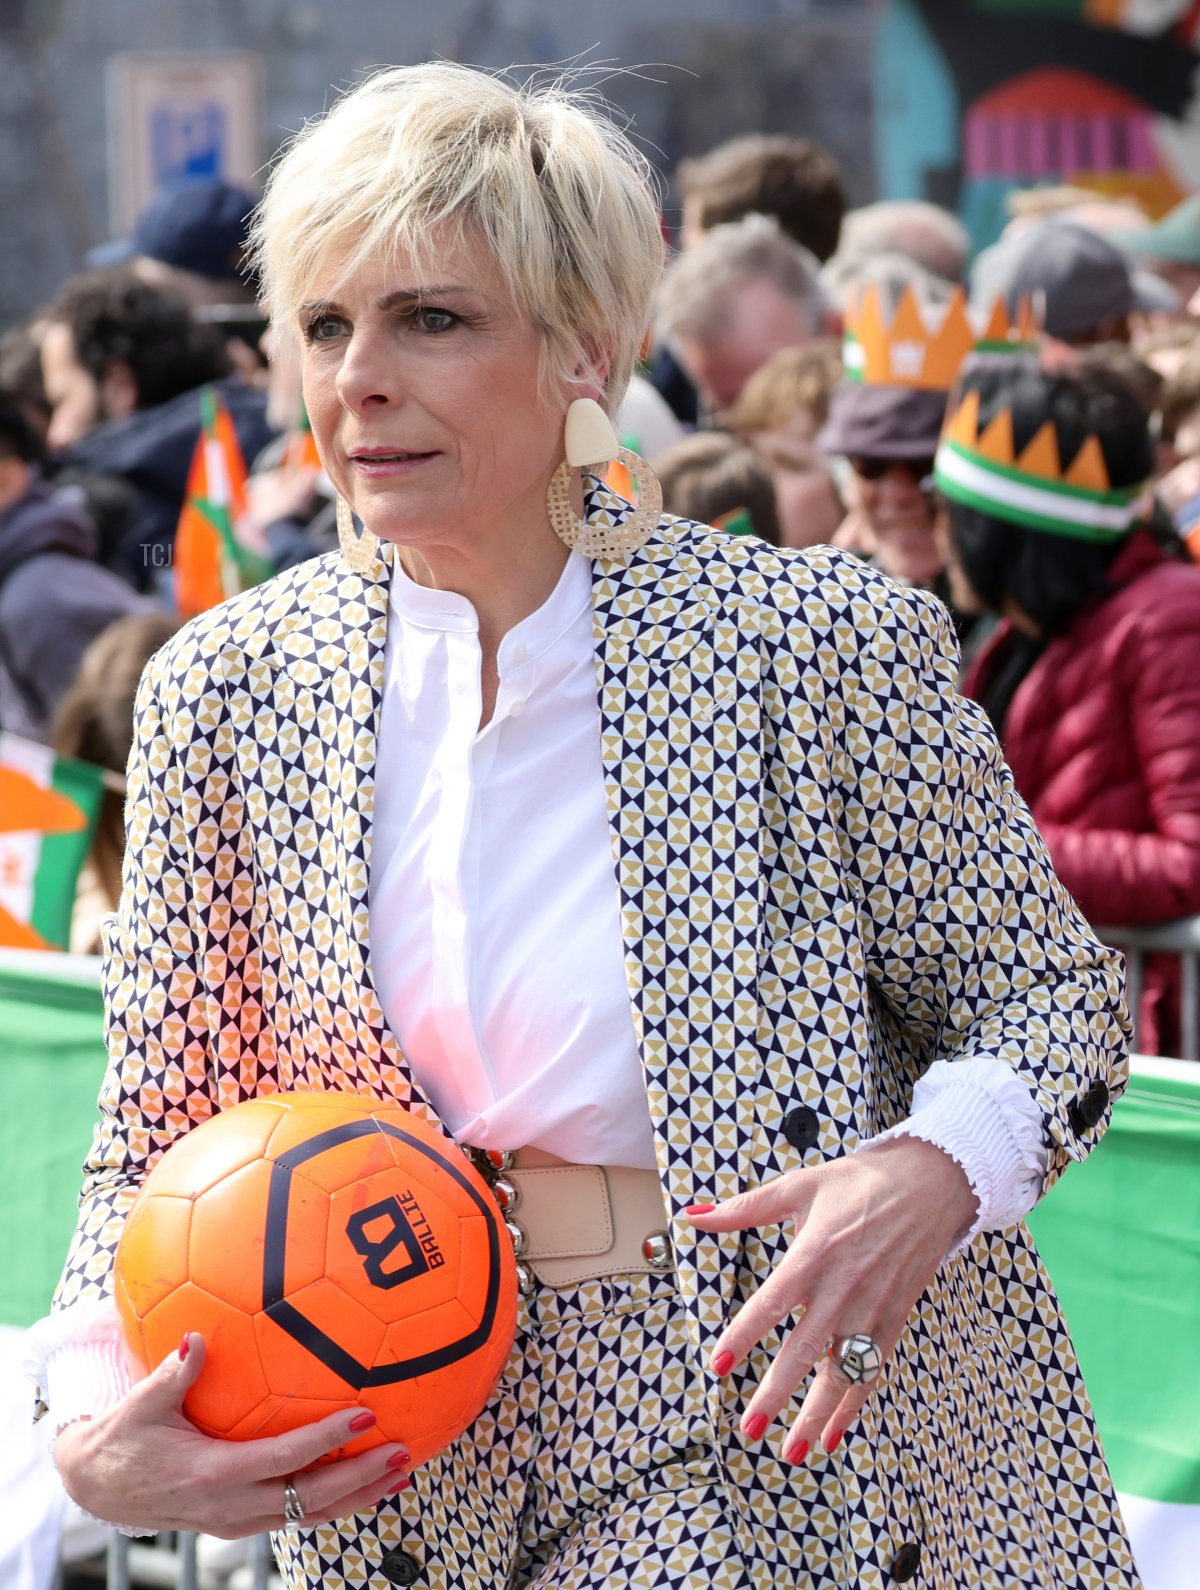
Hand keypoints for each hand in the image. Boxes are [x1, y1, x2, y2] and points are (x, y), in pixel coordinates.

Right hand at [53, 1334, 412, 1537]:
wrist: (96, 1487)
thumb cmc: (121, 1438)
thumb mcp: (140, 1404)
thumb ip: (172, 1373)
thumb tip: (194, 1338)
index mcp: (212, 1474)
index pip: (283, 1459)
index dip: (326, 1440)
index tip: (365, 1416)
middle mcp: (231, 1506)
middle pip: (310, 1499)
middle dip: (360, 1479)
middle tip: (403, 1452)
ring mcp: (236, 1521)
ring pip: (309, 1515)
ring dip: (356, 1497)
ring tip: (400, 1473)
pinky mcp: (238, 1522)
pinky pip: (295, 1516)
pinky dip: (332, 1502)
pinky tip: (362, 1483)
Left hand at [685, 1137, 977, 1462]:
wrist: (930, 1183)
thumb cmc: (859, 1183)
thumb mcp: (798, 1186)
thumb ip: (743, 1208)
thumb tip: (692, 1214)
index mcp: (815, 1252)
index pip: (773, 1302)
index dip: (744, 1334)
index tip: (718, 1365)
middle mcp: (844, 1286)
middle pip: (806, 1348)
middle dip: (777, 1392)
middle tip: (749, 1427)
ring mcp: (873, 1306)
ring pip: (842, 1371)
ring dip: (816, 1414)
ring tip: (790, 1450)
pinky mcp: (895, 1317)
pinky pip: (872, 1369)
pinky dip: (853, 1405)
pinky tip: (832, 1435)